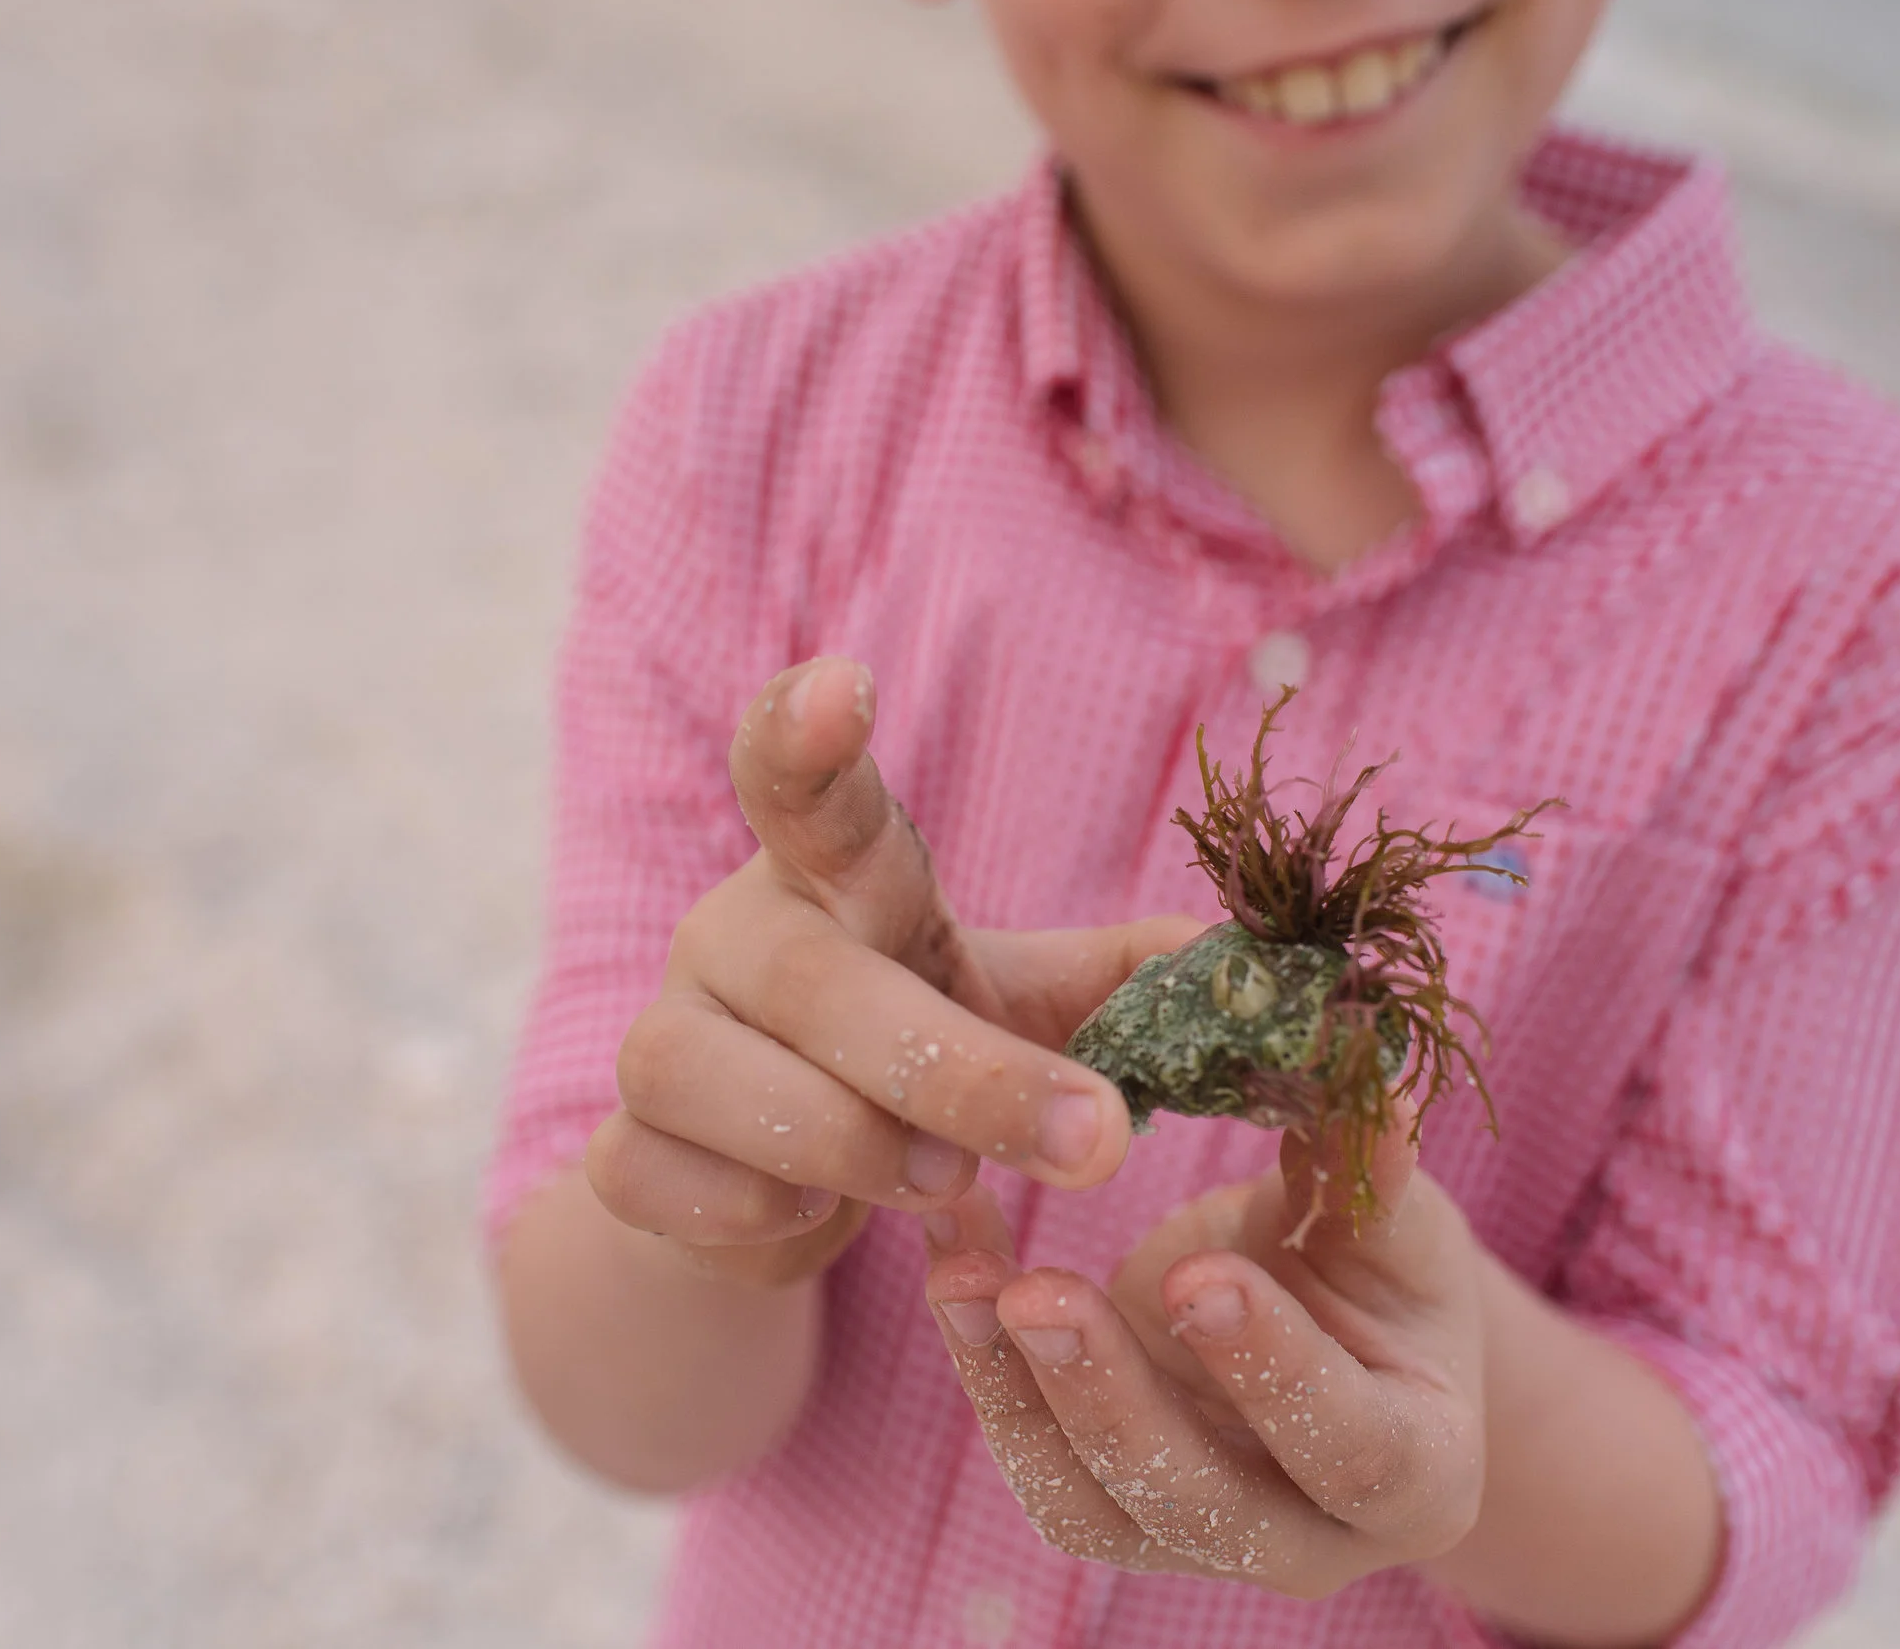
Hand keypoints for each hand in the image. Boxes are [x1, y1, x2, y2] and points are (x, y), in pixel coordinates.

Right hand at [588, 657, 1203, 1285]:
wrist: (776, 1189)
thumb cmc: (913, 1063)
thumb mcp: (1022, 1008)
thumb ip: (1134, 986)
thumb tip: (1278, 979)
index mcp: (834, 881)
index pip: (803, 786)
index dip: (807, 734)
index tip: (840, 682)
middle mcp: (731, 938)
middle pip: (817, 984)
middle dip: (962, 1073)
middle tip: (1091, 1141)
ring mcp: (662, 1039)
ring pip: (720, 1082)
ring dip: (859, 1149)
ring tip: (946, 1186)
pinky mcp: (621, 1149)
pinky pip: (661, 1179)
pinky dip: (758, 1216)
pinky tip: (811, 1217)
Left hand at [923, 1122, 1486, 1596]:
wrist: (1321, 1319)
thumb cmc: (1378, 1265)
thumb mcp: (1394, 1218)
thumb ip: (1372, 1169)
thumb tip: (1358, 1072)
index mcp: (1420, 1473)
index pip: (1351, 1448)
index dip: (1277, 1370)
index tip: (1200, 1277)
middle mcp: (1307, 1539)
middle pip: (1204, 1504)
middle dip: (1111, 1400)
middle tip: (1039, 1295)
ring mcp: (1194, 1537)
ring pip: (1089, 1506)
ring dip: (1014, 1391)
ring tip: (962, 1278)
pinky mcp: (1106, 1507)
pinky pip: (1030, 1458)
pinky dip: (980, 1363)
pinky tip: (951, 1262)